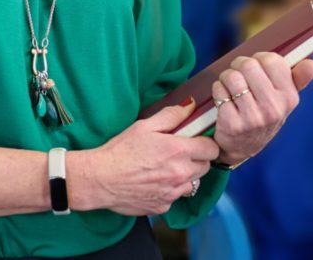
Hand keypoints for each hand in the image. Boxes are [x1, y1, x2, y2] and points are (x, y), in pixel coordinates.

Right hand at [70, 99, 219, 215]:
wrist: (100, 179)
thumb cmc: (120, 150)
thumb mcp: (144, 126)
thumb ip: (171, 116)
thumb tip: (190, 106)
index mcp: (179, 151)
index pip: (211, 149)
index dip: (205, 144)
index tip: (196, 142)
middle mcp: (181, 174)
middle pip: (205, 167)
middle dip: (196, 159)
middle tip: (177, 154)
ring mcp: (173, 193)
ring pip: (192, 184)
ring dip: (184, 176)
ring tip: (163, 169)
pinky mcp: (164, 206)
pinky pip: (175, 196)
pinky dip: (169, 190)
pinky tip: (152, 182)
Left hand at [212, 53, 312, 164]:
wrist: (243, 146)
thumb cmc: (264, 113)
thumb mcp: (284, 99)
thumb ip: (298, 78)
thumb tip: (312, 63)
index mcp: (289, 98)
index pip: (272, 60)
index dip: (259, 58)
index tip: (256, 66)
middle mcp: (273, 108)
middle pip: (248, 65)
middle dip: (239, 65)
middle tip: (239, 74)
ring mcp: (253, 118)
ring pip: (231, 76)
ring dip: (226, 77)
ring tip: (231, 87)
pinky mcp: (233, 124)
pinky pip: (219, 90)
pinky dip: (218, 90)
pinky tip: (225, 99)